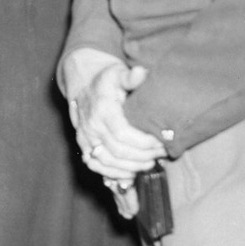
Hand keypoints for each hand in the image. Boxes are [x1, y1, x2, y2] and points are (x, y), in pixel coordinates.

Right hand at [62, 48, 165, 181]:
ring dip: (131, 167)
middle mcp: (91, 126)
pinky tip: (130, 173)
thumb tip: (141, 72)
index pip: (123, 134)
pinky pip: (94, 165)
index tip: (161, 141)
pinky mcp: (83, 145)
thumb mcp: (118, 73)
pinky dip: (112, 173)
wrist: (83, 83)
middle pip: (118, 151)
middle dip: (143, 156)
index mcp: (102, 110)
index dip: (144, 142)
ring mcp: (85, 138)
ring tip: (150, 163)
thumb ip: (130, 76)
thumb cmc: (106, 79)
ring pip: (107, 162)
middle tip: (162, 153)